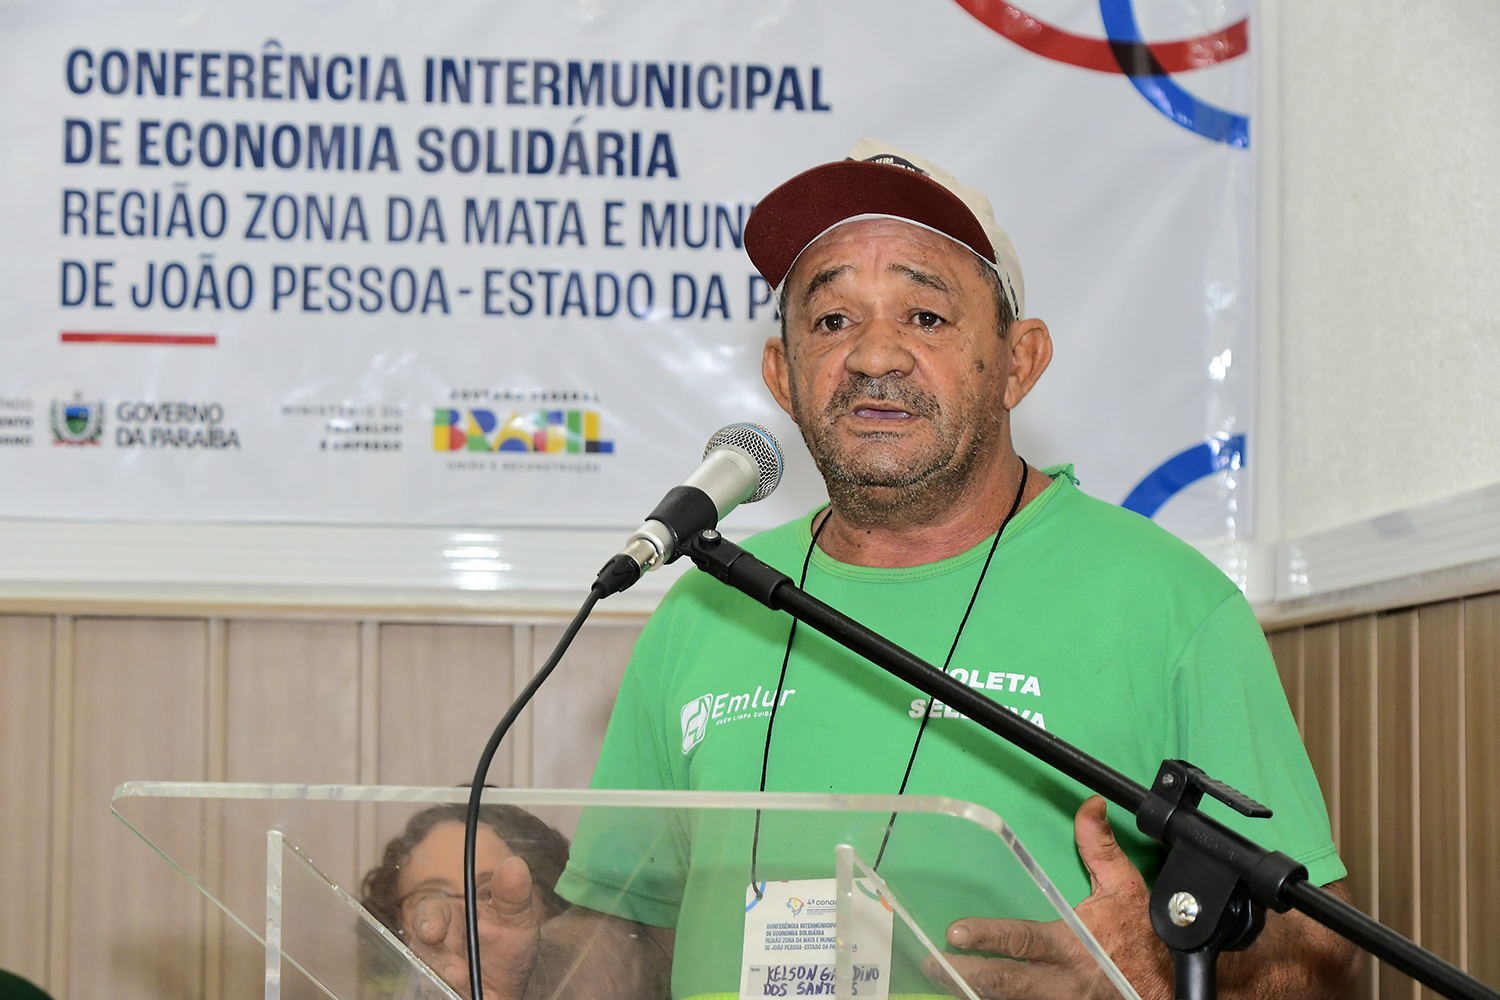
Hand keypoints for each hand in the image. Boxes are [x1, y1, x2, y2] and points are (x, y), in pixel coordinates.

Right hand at [406, 855, 547, 999]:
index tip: (433, 930)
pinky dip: (449, 995)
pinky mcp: (440, 992)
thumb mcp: (517, 917)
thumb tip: (515, 865)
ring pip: (426, 976)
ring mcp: (436, 972)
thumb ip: (514, 893)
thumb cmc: (510, 942)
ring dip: (442, 980)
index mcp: (449, 916)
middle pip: (422, 949)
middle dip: (437, 960)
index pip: (428, 913)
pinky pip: (435, 993)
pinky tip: (468, 994)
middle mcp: (437, 944)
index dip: (427, 921)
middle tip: (456, 970)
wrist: (517, 983)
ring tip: (464, 982)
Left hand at [922, 796, 1170, 999]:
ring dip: (974, 993)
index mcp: (1073, 945)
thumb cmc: (1146, 940)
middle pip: (1006, 981)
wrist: (1170, 987)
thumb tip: (1090, 806)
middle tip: (932, 964)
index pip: (1023, 940)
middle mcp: (1062, 981)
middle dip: (965, 974)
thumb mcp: (1125, 888)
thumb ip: (1100, 847)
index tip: (956, 933)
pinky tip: (972, 996)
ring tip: (941, 982)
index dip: (988, 937)